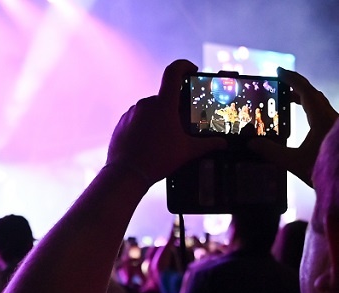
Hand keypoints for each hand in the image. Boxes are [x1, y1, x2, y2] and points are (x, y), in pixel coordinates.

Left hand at [105, 59, 226, 184]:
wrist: (126, 173)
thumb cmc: (157, 160)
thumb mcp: (187, 151)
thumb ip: (208, 144)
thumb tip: (222, 143)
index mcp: (164, 104)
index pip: (173, 71)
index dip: (184, 65)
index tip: (192, 70)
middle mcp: (146, 104)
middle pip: (164, 96)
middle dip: (174, 107)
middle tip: (181, 123)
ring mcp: (132, 112)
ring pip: (150, 108)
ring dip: (159, 117)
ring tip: (164, 137)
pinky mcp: (122, 122)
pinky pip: (137, 118)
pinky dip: (145, 125)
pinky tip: (149, 141)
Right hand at [249, 67, 338, 186]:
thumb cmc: (324, 169)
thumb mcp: (293, 162)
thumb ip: (271, 152)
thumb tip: (251, 144)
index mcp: (322, 118)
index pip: (305, 91)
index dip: (291, 79)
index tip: (278, 71)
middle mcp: (331, 117)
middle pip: (314, 95)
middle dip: (296, 88)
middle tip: (281, 84)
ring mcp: (335, 125)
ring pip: (320, 104)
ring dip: (304, 99)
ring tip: (289, 100)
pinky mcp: (336, 133)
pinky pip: (323, 113)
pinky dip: (311, 110)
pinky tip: (305, 120)